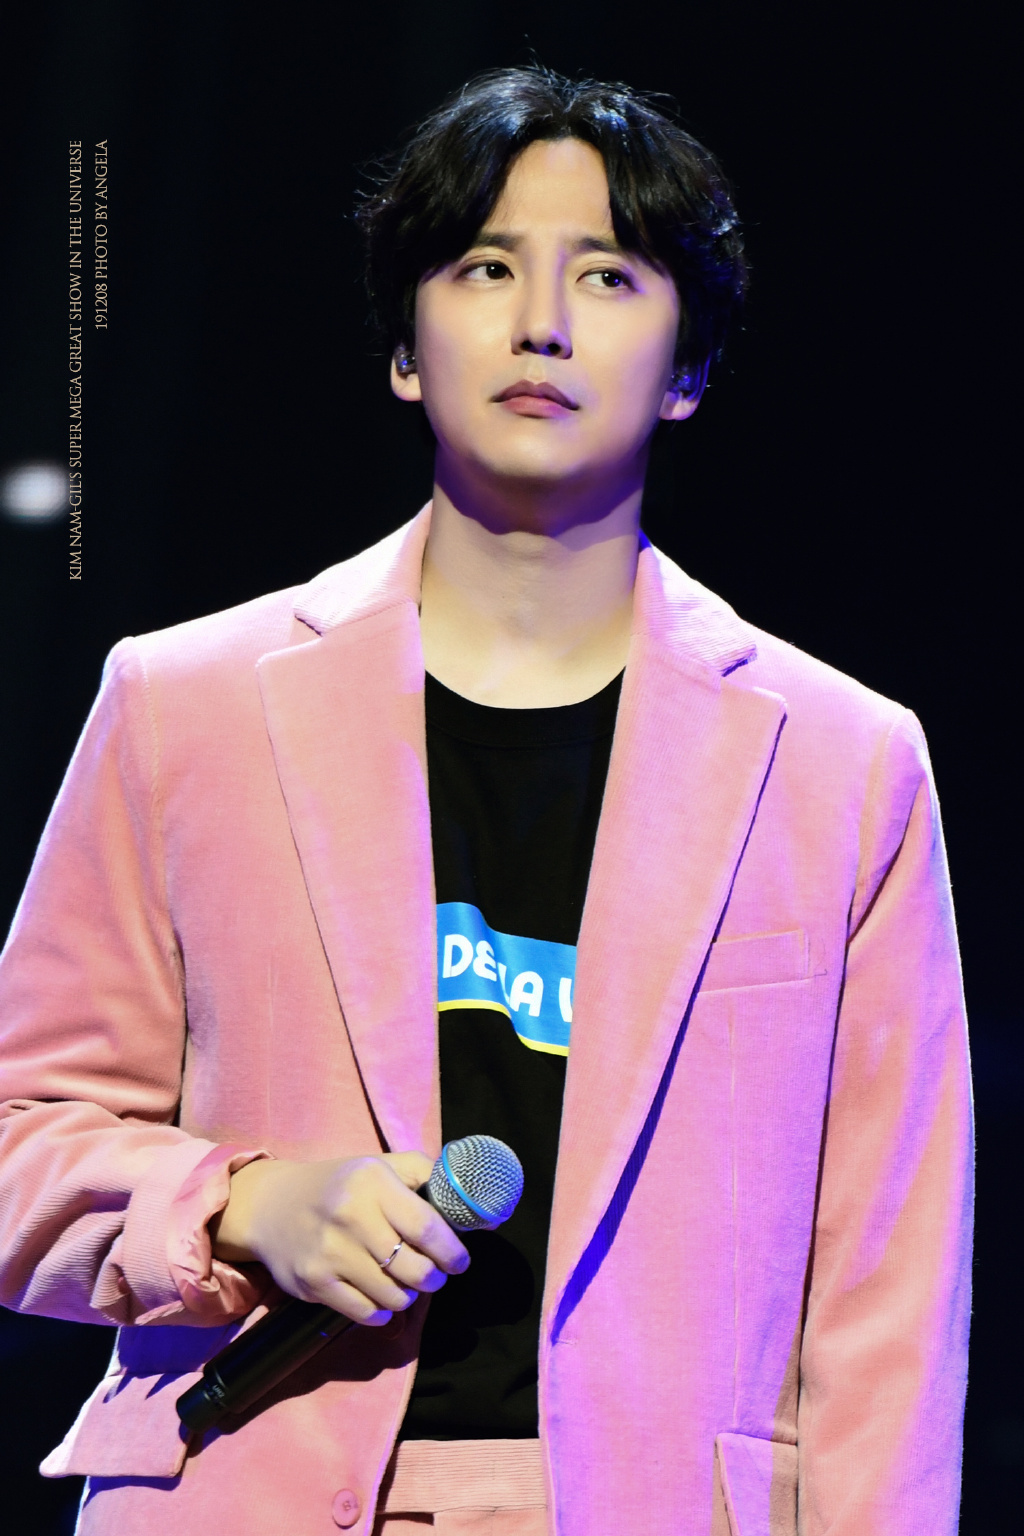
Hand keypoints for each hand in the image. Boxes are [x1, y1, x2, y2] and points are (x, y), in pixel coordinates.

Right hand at [210, 1152, 469, 1325]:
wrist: (270, 1206)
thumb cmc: (339, 1186)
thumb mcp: (380, 1166)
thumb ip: (424, 1176)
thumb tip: (471, 1202)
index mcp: (372, 1182)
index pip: (426, 1227)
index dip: (452, 1251)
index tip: (460, 1261)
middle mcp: (350, 1216)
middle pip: (414, 1268)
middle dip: (434, 1278)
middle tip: (434, 1275)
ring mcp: (330, 1252)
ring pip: (393, 1295)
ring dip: (408, 1296)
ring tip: (405, 1283)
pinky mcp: (314, 1282)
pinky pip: (365, 1313)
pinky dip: (381, 1311)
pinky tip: (380, 1297)